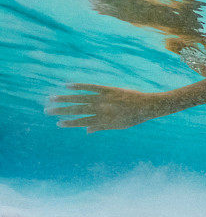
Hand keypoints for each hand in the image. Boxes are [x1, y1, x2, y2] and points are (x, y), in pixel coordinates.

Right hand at [46, 83, 161, 132]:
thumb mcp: (118, 126)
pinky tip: (68, 85)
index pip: (82, 122)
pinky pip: (92, 87)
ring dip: (65, 99)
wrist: (148, 106)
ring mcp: (105, 99)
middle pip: (78, 111)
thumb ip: (101, 127)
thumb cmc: (133, 117)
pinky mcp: (109, 90)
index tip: (58, 123)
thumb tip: (86, 131)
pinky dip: (79, 86)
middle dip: (62, 111)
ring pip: (81, 99)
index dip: (70, 123)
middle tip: (47, 111)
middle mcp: (102, 110)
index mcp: (104, 121)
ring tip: (52, 98)